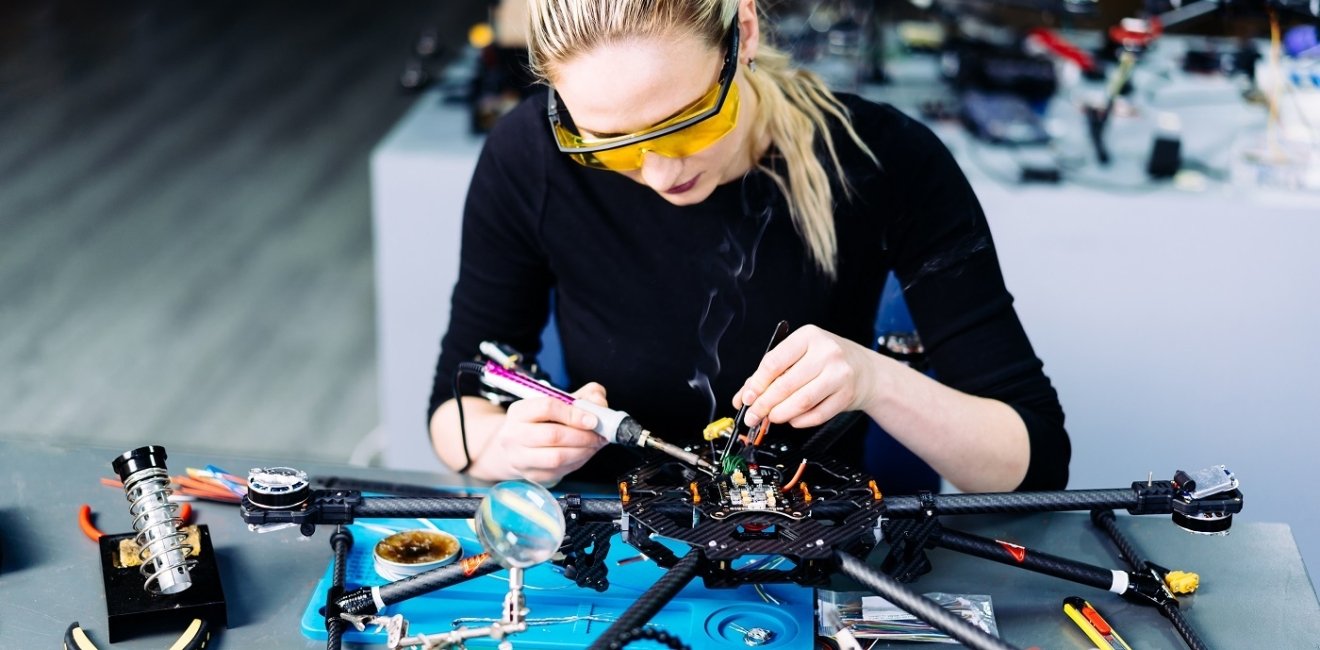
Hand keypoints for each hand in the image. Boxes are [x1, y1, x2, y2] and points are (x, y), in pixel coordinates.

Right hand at [490, 382, 609, 484]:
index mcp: (519, 411)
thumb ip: (585, 395)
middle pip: (553, 435)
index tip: (593, 420)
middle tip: (599, 435)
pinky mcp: (531, 475)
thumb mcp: (561, 400)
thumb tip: (600, 404)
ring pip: (556, 458)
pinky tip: (584, 453)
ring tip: (595, 444)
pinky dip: (578, 462)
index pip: (547, 408)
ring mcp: (520, 458)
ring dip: (583, 451)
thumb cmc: (544, 420)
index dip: (574, 414)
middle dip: (582, 436)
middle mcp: (514, 435)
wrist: (520, 445)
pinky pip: (559, 471)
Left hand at [732, 325, 879, 428]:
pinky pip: (816, 415)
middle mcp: (826, 353)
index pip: (774, 362)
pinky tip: (792, 419)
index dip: (756, 384)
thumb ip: (770, 373)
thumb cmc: (828, 360)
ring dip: (780, 414)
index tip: (746, 398)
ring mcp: (839, 374)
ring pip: (801, 401)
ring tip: (770, 418)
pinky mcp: (847, 395)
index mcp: (809, 336)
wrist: (866, 371)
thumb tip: (744, 396)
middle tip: (752, 415)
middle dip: (764, 404)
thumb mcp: (800, 355)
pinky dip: (799, 421)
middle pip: (785, 384)